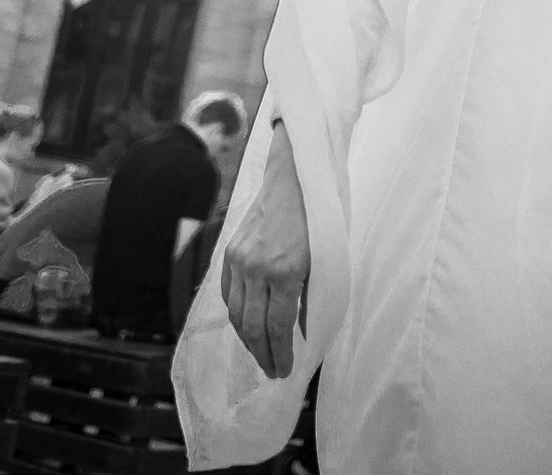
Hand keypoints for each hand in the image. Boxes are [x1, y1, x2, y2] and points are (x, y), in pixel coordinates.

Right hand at [224, 127, 310, 378]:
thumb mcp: (324, 261)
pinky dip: (235, 314)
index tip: (285, 372)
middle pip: (253, 326)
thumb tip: (300, 333)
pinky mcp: (230, 252)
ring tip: (260, 354)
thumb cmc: (318, 221)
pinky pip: (227, 294)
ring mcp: (239, 259)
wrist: (293, 180)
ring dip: (247, 340)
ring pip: (235, 314)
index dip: (281, 354)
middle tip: (273, 372)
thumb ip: (310, 298)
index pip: (279, 327)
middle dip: (263, 354)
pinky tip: (246, 326)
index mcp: (285, 271)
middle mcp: (257, 268)